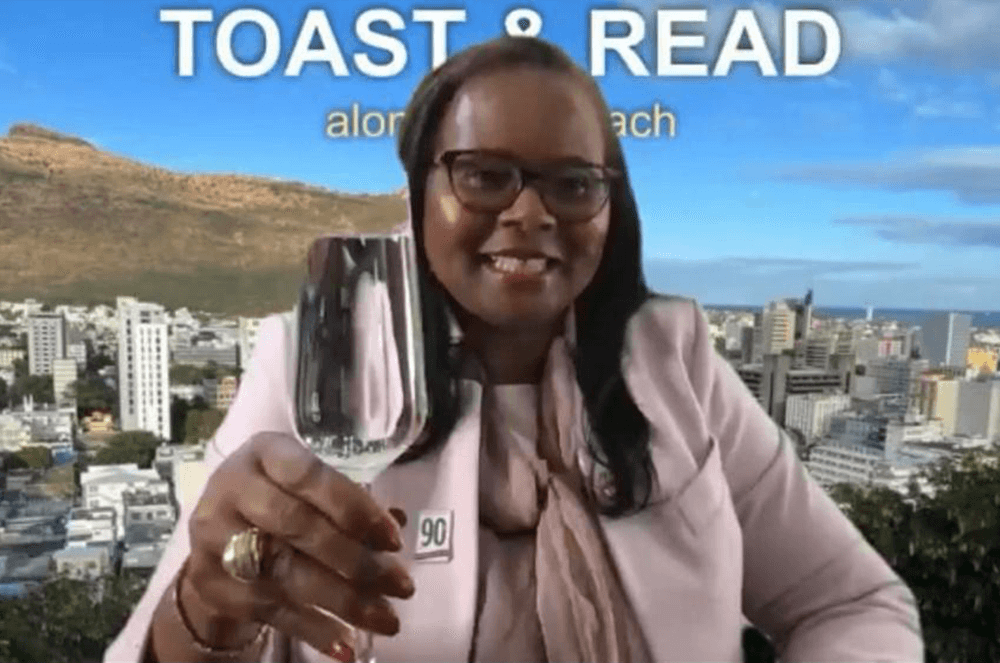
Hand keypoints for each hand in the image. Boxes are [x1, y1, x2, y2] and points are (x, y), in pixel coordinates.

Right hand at [183, 431, 413, 657]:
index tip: (394, 539)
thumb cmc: (279, 499)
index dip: (354, 508)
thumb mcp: (309, 489)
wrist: (218, 535)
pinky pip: (271, 609)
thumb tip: (398, 522)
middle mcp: (233, 488)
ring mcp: (216, 537)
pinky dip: (313, 629)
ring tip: (387, 619)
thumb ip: (350, 503)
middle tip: (401, 585)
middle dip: (357, 560)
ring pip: (287, 572)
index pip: (310, 477)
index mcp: (265, 453)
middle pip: (299, 527)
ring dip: (344, 601)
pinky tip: (347, 644)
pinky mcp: (212, 583)